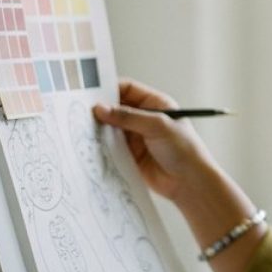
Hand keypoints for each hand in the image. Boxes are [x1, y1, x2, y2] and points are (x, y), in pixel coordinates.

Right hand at [93, 79, 213, 202]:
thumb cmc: (184, 149)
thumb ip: (128, 117)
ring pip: (111, 128)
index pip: (128, 89)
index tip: (91, 93)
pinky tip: (90, 145)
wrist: (190, 182)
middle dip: (101, 110)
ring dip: (99, 129)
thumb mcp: (157, 126)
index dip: (110, 89)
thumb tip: (101, 108)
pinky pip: (111, 146)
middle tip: (81, 112)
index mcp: (155, 104)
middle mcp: (144, 118)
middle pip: (116, 108)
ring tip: (82, 129)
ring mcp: (136, 136)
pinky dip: (101, 145)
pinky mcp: (130, 154)